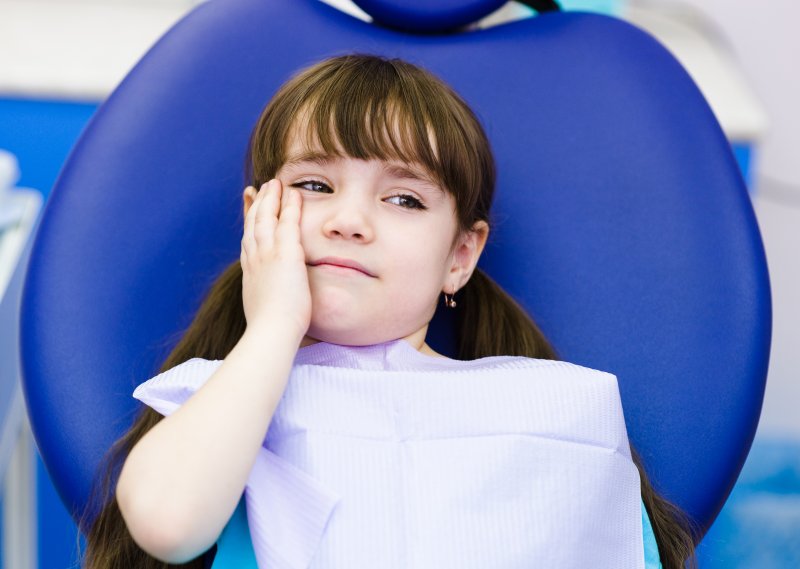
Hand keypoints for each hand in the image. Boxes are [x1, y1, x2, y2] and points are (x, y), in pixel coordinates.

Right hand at [240, 178, 310, 341]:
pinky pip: (288, 223)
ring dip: (272, 198)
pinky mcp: (286, 255)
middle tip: (261, 187)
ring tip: (276, 182)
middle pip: (254, 223)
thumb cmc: (270, 330)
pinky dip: (290, 206)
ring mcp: (268, 255)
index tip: (250, 207)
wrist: (270, 332)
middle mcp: (255, 259)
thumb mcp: (261, 310)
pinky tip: (294, 193)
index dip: (249, 221)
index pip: (248, 240)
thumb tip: (267, 305)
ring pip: (267, 218)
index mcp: (250, 272)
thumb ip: (265, 300)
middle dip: (258, 203)